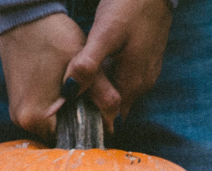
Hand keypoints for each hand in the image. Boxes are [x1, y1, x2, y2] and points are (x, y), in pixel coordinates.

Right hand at [0, 14, 120, 143]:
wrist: (25, 17)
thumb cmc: (53, 37)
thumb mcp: (82, 64)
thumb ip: (101, 93)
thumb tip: (115, 121)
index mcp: (36, 117)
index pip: (69, 138)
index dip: (87, 128)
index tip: (98, 115)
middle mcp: (22, 121)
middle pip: (59, 133)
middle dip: (77, 121)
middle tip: (89, 100)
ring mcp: (17, 113)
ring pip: (51, 124)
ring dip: (67, 114)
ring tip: (77, 93)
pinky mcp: (17, 104)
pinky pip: (42, 114)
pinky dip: (55, 107)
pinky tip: (64, 90)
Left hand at [65, 0, 171, 120]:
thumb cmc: (129, 6)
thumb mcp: (104, 34)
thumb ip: (88, 64)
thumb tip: (68, 94)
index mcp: (132, 84)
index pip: (109, 119)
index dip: (88, 119)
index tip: (66, 116)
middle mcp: (142, 85)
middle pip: (113, 108)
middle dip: (92, 107)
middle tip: (65, 102)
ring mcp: (146, 73)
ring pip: (118, 94)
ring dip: (99, 93)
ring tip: (76, 85)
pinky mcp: (145, 61)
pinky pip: (123, 79)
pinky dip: (108, 79)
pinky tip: (95, 67)